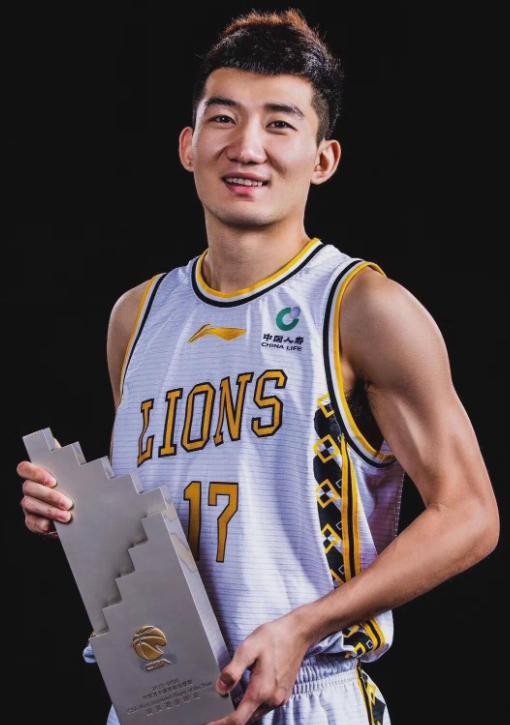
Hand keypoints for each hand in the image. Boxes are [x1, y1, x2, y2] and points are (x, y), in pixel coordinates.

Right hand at [17, 438, 73, 537]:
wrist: (82, 510)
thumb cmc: (75, 486)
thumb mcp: (74, 472)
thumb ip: (65, 458)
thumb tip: (55, 441)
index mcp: (36, 473)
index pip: (24, 468)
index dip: (35, 473)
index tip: (53, 480)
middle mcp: (29, 488)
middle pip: (29, 489)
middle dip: (49, 496)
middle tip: (68, 503)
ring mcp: (28, 504)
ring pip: (30, 505)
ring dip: (49, 511)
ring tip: (67, 516)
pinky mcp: (31, 520)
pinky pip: (30, 523)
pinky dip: (41, 524)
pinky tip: (52, 526)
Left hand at [206, 609, 309, 724]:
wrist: (297, 633)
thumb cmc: (273, 638)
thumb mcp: (248, 649)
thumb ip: (233, 671)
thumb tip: (220, 688)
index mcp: (261, 690)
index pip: (238, 719)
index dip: (222, 724)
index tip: (210, 724)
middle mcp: (272, 699)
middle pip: (247, 719)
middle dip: (231, 719)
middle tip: (216, 712)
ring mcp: (280, 698)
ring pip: (256, 714)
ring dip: (242, 712)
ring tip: (228, 704)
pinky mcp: (283, 694)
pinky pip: (265, 707)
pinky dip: (253, 706)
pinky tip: (246, 694)